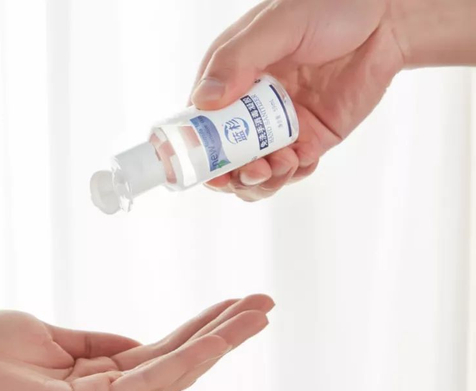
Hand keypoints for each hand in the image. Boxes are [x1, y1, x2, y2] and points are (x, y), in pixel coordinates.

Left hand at [0, 295, 273, 390]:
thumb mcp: (49, 337)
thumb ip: (94, 344)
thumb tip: (133, 343)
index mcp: (92, 381)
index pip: (157, 354)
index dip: (196, 330)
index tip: (230, 305)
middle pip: (175, 364)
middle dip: (221, 333)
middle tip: (264, 304)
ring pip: (174, 372)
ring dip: (219, 341)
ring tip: (258, 312)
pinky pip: (152, 380)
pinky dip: (191, 355)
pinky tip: (220, 334)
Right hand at [191, 0, 474, 200]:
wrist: (388, 18)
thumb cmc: (328, 6)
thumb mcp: (275, 26)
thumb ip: (237, 61)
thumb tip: (203, 102)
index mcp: (229, 76)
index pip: (199, 121)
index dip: (195, 148)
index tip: (201, 166)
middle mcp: (249, 105)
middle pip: (224, 155)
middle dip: (228, 174)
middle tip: (244, 173)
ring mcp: (279, 124)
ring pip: (254, 170)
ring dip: (258, 180)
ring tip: (275, 167)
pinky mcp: (310, 137)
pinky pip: (291, 169)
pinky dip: (289, 175)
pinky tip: (297, 161)